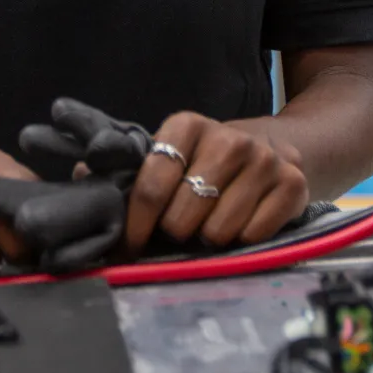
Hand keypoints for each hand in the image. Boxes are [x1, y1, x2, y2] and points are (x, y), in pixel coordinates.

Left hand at [124, 113, 308, 254]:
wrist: (274, 147)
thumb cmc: (207, 160)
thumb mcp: (170, 153)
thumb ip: (128, 168)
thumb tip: (79, 175)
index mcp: (187, 125)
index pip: (151, 185)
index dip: (136, 224)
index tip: (129, 247)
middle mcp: (229, 138)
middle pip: (182, 217)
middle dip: (175, 231)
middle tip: (181, 228)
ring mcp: (264, 160)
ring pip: (217, 232)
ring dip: (209, 238)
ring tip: (210, 223)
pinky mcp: (293, 184)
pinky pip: (252, 236)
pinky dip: (242, 240)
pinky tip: (241, 223)